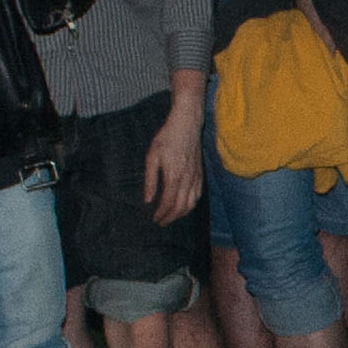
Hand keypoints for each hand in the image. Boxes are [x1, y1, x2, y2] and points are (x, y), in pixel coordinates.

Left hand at [141, 92, 204, 223]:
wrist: (187, 125)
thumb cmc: (167, 138)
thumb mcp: (152, 156)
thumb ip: (150, 180)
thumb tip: (147, 200)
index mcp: (174, 176)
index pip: (168, 203)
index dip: (161, 214)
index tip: (154, 219)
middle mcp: (187, 179)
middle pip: (180, 207)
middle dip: (170, 218)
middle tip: (161, 222)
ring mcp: (195, 177)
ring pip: (191, 203)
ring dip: (181, 214)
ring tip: (171, 217)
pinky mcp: (200, 174)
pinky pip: (197, 195)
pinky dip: (191, 205)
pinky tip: (184, 206)